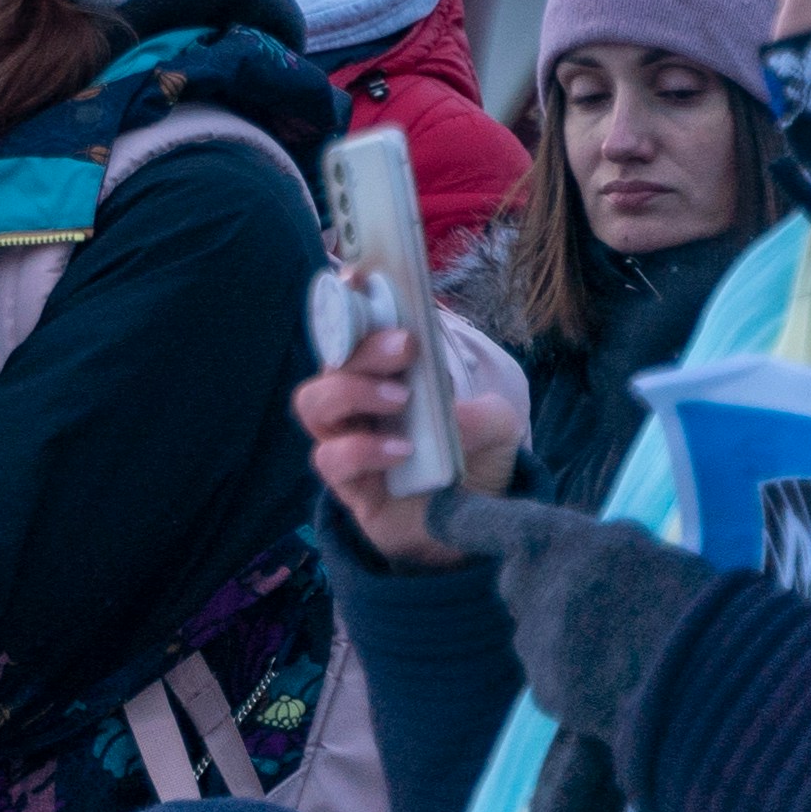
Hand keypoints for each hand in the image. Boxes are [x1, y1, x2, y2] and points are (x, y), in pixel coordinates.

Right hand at [293, 317, 522, 566]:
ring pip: (312, 403)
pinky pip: (329, 459)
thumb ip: (480, 411)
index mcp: (384, 374)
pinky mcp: (348, 486)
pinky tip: (400, 451)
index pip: (354, 329)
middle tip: (406, 347)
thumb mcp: (498, 428)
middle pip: (331, 360)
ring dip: (351, 391)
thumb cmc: (474, 464)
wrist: (475, 532)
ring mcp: (346, 441)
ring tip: (399, 400)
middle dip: (364, 347)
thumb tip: (447, 412)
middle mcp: (356, 402)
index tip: (362, 279)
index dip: (348, 301)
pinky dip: (361, 449)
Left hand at [437, 492, 724, 742]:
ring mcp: (533, 644)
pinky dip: (582, 683)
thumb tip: (592, 555)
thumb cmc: (685, 599)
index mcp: (550, 540)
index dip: (460, 515)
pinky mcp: (547, 693)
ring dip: (570, 640)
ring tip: (628, 650)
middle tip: (606, 606)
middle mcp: (527, 588)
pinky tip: (623, 683)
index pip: (481, 520)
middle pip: (520, 584)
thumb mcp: (639, 547)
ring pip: (540, 636)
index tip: (437, 509)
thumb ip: (596, 547)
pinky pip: (557, 680)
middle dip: (548, 592)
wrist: (698, 680)